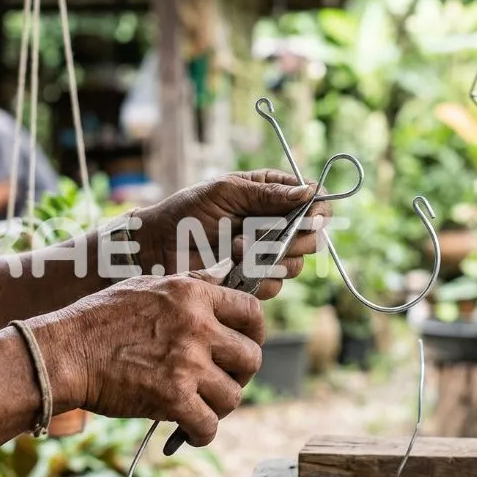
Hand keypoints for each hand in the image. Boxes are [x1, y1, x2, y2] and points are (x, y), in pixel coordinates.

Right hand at [39, 262, 263, 446]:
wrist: (64, 353)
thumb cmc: (98, 321)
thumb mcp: (147, 287)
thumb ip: (189, 288)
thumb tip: (223, 282)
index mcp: (191, 294)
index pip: (251, 312)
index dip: (253, 334)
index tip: (243, 346)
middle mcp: (196, 325)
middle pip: (251, 358)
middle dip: (239, 375)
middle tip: (220, 381)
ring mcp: (186, 362)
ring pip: (232, 396)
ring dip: (217, 406)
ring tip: (197, 405)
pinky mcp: (172, 397)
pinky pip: (208, 425)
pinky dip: (201, 433)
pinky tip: (189, 430)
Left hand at [134, 170, 330, 298]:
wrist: (158, 245)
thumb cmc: (186, 211)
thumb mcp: (225, 192)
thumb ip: (265, 193)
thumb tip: (307, 193)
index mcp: (270, 194)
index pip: (313, 201)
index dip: (318, 210)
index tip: (310, 217)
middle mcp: (274, 224)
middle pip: (312, 237)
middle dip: (293, 238)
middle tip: (263, 235)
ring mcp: (265, 254)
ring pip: (295, 264)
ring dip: (268, 257)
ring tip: (235, 247)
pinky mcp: (253, 279)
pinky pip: (274, 284)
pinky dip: (256, 277)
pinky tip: (231, 265)